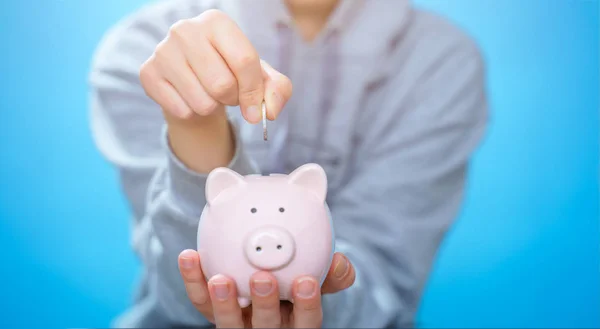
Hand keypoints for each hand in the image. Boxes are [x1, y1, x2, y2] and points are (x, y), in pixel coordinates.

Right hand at [139, 9, 291, 172]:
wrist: (193, 80)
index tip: (255, 109)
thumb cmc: (231, 74)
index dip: (254, 92)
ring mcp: (163, 51)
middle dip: (232, 99)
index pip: (245, 61)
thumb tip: (270, 111)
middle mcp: (185, 30)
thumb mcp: (262, 78)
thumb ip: (278, 90)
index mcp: (217, 22)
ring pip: (202, 102)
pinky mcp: (148, 74)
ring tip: (209, 94)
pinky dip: (192, 113)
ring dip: (212, 108)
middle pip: (222, 85)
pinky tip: (189, 97)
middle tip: (228, 95)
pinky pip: (182, 111)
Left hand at [178, 250, 355, 327]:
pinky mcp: (211, 313)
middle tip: (262, 278)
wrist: (263, 269)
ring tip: (220, 278)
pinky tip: (189, 255)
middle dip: (264, 306)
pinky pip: (200, 302)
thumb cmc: (296, 277)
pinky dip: (193, 280)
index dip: (306, 306)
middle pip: (266, 328)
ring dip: (223, 303)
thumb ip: (330, 270)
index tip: (306, 281)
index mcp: (296, 322)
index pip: (306, 322)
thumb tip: (340, 261)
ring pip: (229, 325)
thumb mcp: (317, 276)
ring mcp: (238, 324)